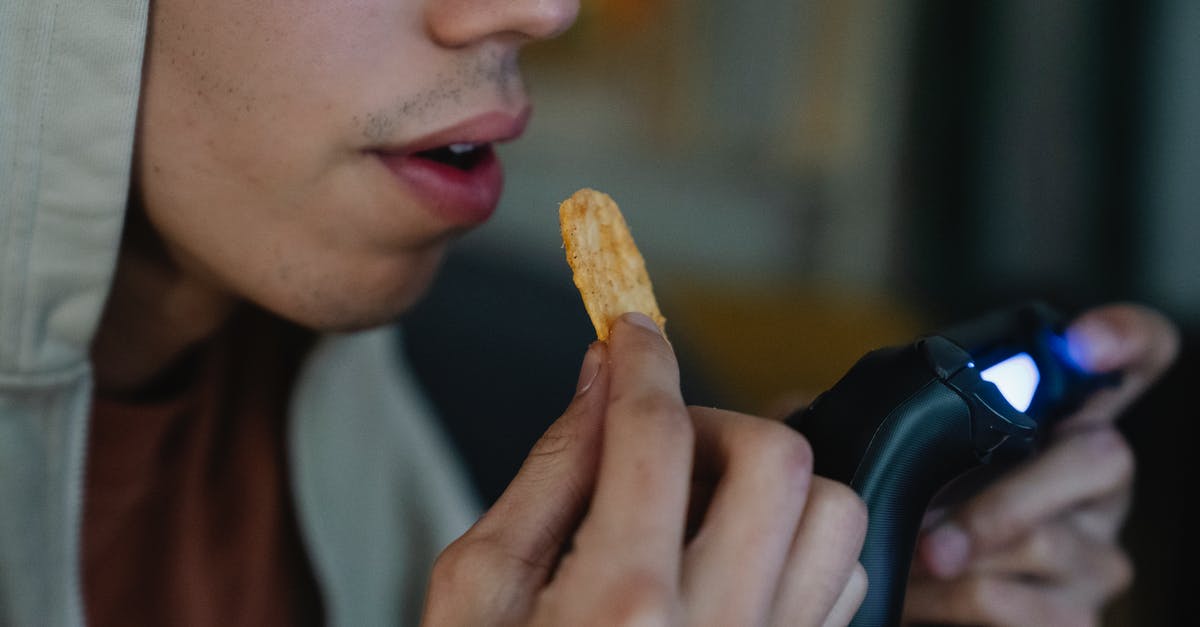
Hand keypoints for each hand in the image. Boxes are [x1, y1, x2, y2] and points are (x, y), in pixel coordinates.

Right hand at [421, 313, 868, 625]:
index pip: (654, 429)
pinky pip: (844, 583)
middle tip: (660, 442)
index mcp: (619, 605)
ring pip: (837, 516)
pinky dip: (802, 544)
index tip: (631, 332)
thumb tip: (596, 385)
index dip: (642, 358)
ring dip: (776, 484)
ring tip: (703, 503)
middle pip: (776, 459)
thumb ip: (545, 478)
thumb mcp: (474, 593)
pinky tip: (737, 557)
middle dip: (715, 421)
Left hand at [903, 303, 1179, 625]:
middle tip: (931, 535)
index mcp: (1064, 418)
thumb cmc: (911, 508)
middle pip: (1102, 459)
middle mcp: (1098, 479)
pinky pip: (1031, 607)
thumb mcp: (901, 450)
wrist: (910, 593)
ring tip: (907, 558)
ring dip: (960, 555)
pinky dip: (957, 603)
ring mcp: (1097, 548)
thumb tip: (821, 402)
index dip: (1125, 338)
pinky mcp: (1078, 610)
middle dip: (1005, 499)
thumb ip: (891, 416)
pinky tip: (921, 594)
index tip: (1083, 341)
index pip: (1136, 357)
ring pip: (1050, 543)